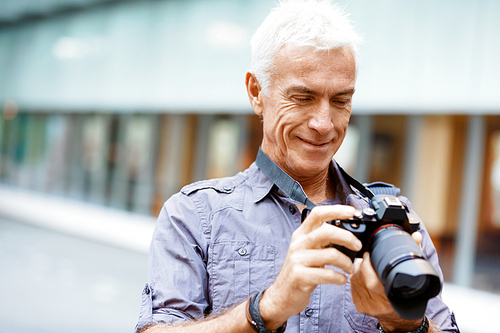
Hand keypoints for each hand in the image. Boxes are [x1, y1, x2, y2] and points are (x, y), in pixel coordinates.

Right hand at [258, 205, 361, 329]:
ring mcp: (297, 260)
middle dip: (347, 237)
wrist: (282, 295)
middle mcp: (298, 244)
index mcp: (302, 234)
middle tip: (358, 245)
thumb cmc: (301, 271)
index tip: (352, 212)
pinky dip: (339, 277)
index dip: (336, 210)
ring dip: (346, 262)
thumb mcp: (308, 251)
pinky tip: (342, 280)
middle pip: (326, 231)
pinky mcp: (300, 276)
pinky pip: (326, 274)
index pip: (318, 214)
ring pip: (330, 254)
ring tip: (350, 268)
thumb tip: (349, 233)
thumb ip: (323, 240)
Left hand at [350, 231, 423, 331]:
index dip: (367, 266)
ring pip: (354, 281)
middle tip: (366, 256)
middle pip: (361, 278)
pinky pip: (352, 287)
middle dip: (361, 264)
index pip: (372, 281)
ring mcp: (367, 306)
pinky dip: (355, 277)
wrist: (401, 319)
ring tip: (365, 264)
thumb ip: (414, 254)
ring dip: (357, 270)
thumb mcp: (412, 276)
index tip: (368, 253)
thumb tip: (416, 235)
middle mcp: (378, 304)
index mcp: (391, 296)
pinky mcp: (360, 306)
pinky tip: (362, 274)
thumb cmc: (408, 296)